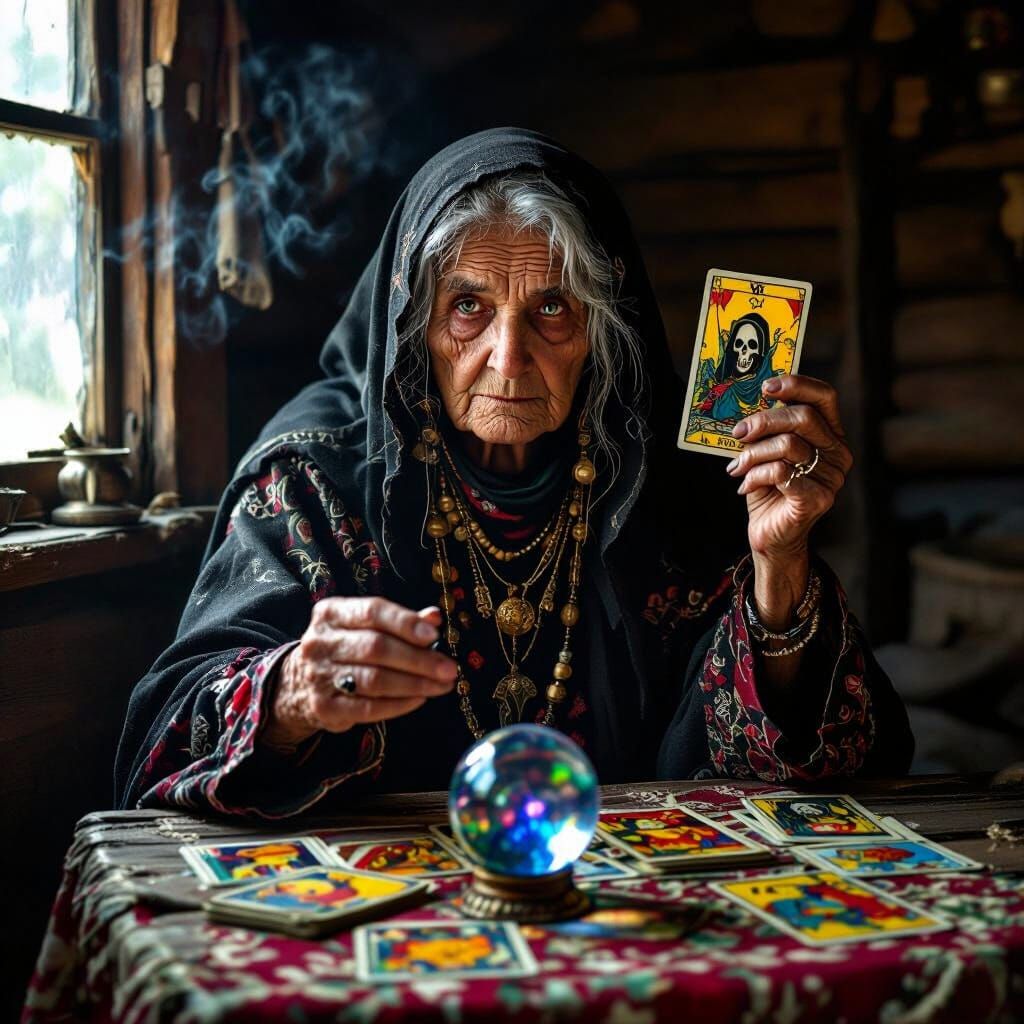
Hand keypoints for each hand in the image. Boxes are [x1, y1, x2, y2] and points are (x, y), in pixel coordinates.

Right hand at [260, 597, 457, 749]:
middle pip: (376, 647)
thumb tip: (434, 617)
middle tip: (448, 669)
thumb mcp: (364, 627)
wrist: (297, 685)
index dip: (405, 623)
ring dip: (415, 684)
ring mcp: (319, 675)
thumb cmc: (344, 649)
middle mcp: (320, 642)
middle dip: (418, 659)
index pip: (372, 611)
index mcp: (331, 613)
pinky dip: (399, 704)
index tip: (433, 636)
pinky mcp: (324, 707)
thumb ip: (400, 621)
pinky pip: (368, 707)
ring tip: (441, 686)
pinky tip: (419, 699)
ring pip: (374, 679)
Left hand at [726, 374, 852, 562]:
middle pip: (804, 418)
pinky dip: (755, 475)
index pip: (825, 398)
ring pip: (788, 445)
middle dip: (764, 421)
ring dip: (753, 454)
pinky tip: (744, 485)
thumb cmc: (769, 489)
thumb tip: (748, 403)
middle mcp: (838, 454)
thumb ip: (767, 429)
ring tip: (738, 466)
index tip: (766, 387)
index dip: (797, 385)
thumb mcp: (766, 452)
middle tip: (739, 432)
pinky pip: (781, 473)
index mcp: (830, 436)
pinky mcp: (817, 499)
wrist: (771, 535)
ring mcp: (831, 478)